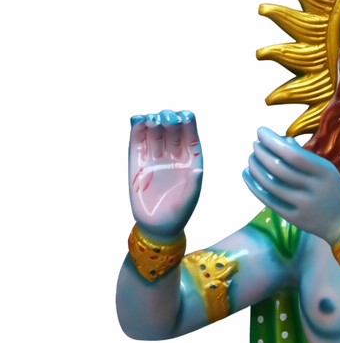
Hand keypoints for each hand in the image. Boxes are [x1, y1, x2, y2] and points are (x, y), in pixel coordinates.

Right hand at [129, 110, 202, 237]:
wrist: (157, 226)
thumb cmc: (178, 214)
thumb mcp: (189, 200)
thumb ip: (194, 184)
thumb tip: (197, 170)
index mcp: (190, 159)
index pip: (190, 135)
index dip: (188, 123)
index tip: (185, 116)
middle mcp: (173, 154)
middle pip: (172, 128)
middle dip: (170, 119)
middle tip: (167, 119)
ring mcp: (154, 156)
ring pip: (155, 130)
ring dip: (154, 120)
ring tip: (153, 120)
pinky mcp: (137, 160)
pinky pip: (137, 139)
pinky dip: (137, 127)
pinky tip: (138, 119)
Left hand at [243, 127, 339, 242]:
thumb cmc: (331, 190)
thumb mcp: (325, 169)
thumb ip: (303, 156)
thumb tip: (278, 140)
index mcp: (325, 172)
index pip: (294, 155)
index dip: (273, 142)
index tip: (260, 132)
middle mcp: (314, 189)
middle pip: (280, 169)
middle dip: (262, 153)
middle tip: (255, 145)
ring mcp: (303, 206)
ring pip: (272, 184)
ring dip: (256, 168)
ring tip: (251, 158)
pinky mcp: (293, 218)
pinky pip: (269, 200)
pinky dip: (254, 186)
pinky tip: (247, 174)